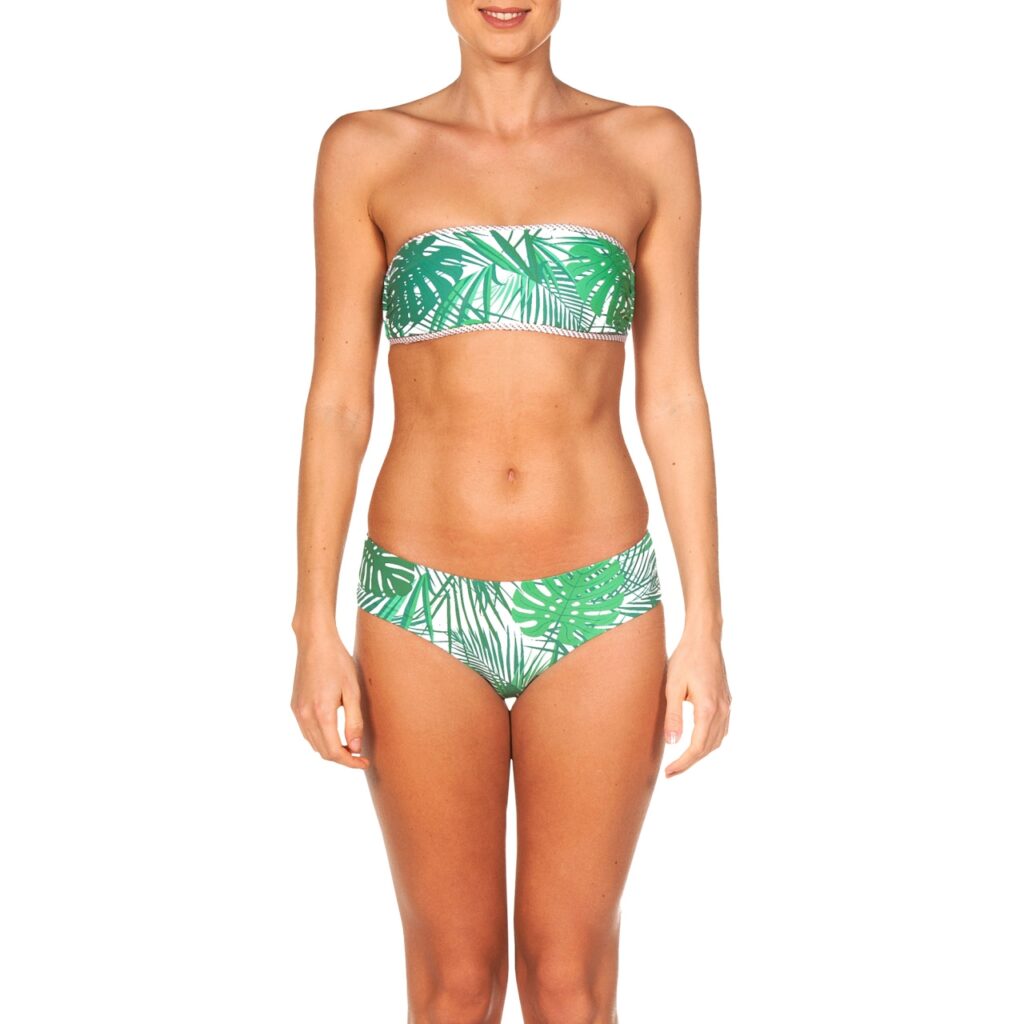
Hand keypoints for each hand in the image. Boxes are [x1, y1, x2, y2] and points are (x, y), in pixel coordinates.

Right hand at [290, 628, 368, 768]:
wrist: (315, 642)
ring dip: (330, 749)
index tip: (364, 762)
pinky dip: (320, 738)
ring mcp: (297, 712)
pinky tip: (333, 731)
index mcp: (321, 714)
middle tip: (360, 756)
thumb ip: (354, 722)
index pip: (334, 752)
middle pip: (323, 751)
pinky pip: (307, 732)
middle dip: (342, 758)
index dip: (350, 762)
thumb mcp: (353, 691)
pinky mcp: (294, 706)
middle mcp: (305, 716)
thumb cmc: (337, 662)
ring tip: (349, 744)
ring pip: (313, 743)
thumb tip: (356, 748)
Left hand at [663, 631, 730, 776]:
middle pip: (708, 747)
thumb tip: (673, 743)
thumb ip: (673, 716)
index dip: (683, 764)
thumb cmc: (686, 659)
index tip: (669, 773)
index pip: (697, 747)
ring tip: (682, 760)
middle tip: (671, 772)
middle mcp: (722, 711)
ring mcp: (727, 706)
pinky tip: (698, 740)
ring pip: (717, 740)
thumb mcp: (673, 687)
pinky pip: (721, 729)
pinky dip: (710, 740)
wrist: (704, 639)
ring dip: (701, 752)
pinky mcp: (726, 700)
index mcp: (708, 709)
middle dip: (690, 762)